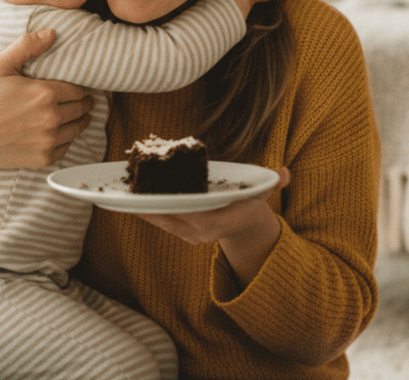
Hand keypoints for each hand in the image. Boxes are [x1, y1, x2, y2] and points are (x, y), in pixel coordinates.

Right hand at [0, 30, 92, 190]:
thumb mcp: (1, 65)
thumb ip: (27, 45)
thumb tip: (53, 33)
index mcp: (45, 93)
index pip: (79, 90)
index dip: (82, 89)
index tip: (81, 88)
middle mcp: (51, 118)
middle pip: (82, 109)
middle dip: (85, 104)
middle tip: (85, 101)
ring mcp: (48, 140)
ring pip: (77, 129)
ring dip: (79, 121)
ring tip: (77, 116)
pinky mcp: (43, 158)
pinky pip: (66, 147)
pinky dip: (66, 140)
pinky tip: (60, 133)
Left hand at [137, 167, 289, 285]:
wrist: (244, 226)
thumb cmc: (250, 203)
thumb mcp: (262, 192)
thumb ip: (273, 183)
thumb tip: (285, 173)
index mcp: (216, 222)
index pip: (191, 214)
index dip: (173, 206)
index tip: (156, 196)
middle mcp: (198, 232)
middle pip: (169, 218)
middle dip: (149, 206)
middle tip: (131, 190)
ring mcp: (187, 234)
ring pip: (159, 221)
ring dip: (141, 209)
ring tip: (123, 194)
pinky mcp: (179, 232)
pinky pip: (158, 221)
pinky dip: (144, 211)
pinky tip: (128, 200)